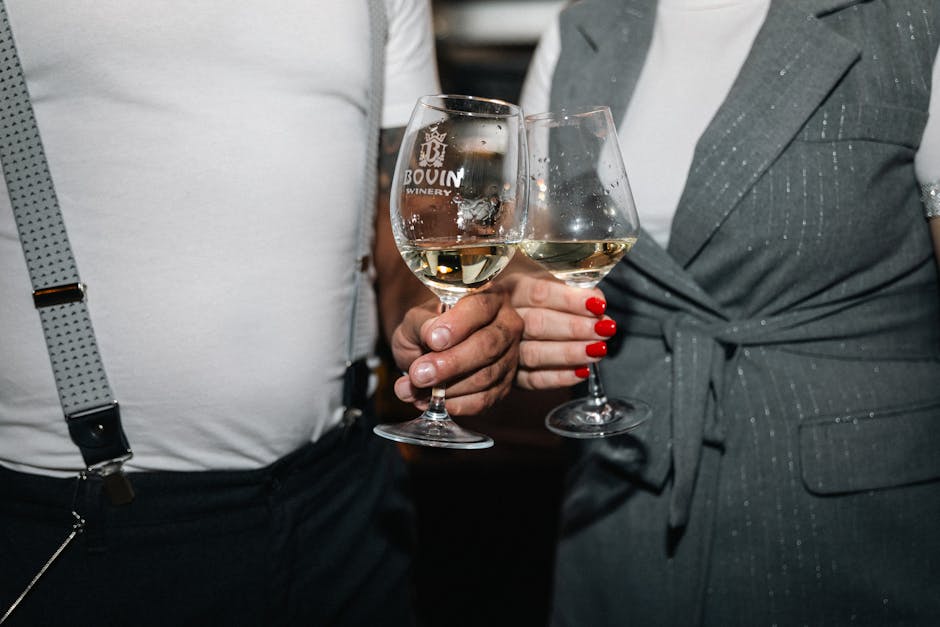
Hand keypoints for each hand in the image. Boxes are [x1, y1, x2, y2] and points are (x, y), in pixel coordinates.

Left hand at [390, 286, 523, 414]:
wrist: (430, 350)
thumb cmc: (426, 328)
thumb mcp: (416, 319)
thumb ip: (421, 324)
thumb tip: (431, 336)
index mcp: (488, 298)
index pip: (480, 307)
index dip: (457, 325)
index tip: (433, 340)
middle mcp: (507, 325)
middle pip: (488, 345)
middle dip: (451, 363)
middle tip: (419, 374)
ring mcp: (510, 357)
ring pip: (486, 376)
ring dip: (449, 388)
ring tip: (416, 388)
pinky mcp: (504, 386)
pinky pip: (484, 400)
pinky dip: (456, 405)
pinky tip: (433, 401)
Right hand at [502, 271, 615, 389]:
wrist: (507, 315)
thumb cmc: (534, 296)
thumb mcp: (548, 280)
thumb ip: (573, 289)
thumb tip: (598, 302)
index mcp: (512, 288)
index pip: (540, 293)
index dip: (570, 300)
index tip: (598, 305)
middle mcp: (504, 318)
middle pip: (537, 324)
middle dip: (574, 328)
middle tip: (604, 330)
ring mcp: (504, 347)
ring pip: (534, 354)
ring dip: (570, 354)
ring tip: (598, 350)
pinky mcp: (510, 374)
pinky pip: (533, 380)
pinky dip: (560, 377)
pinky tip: (582, 371)